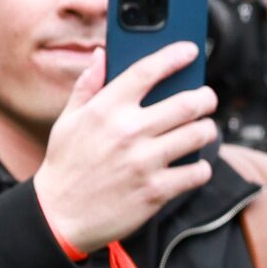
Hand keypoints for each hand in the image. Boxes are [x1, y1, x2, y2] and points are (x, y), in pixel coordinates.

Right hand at [29, 46, 217, 255]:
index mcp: (106, 110)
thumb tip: (101, 55)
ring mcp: (144, 162)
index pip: (146, 72)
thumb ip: (87, 86)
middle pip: (187, 103)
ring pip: (198, 135)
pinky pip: (196, 172)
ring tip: (203, 129)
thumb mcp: (68, 121)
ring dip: (207, 130)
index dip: (173, 57)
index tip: (189, 51)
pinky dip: (201, 167)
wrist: (59, 216)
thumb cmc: (66, 165)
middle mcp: (128, 132)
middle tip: (206, 98)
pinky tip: (194, 165)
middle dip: (205, 97)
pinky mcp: (156, 190)